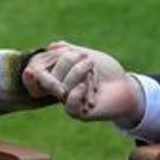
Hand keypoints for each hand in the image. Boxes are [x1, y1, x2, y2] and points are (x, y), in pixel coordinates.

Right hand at [23, 42, 143, 123]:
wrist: (125, 85)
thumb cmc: (106, 69)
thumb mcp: (85, 54)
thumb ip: (67, 50)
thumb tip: (50, 46)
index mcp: (56, 73)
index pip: (35, 71)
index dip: (34, 71)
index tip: (40, 67)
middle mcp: (57, 88)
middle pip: (51, 72)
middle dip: (72, 61)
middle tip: (90, 63)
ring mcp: (66, 100)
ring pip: (62, 85)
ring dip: (82, 73)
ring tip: (94, 73)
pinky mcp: (76, 112)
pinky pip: (70, 103)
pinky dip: (79, 92)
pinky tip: (87, 88)